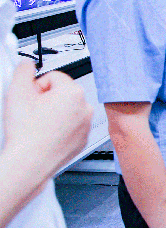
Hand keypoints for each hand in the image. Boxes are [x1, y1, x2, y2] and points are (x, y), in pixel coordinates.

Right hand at [3, 61, 92, 177]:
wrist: (29, 162)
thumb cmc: (26, 133)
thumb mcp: (17, 91)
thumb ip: (23, 70)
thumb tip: (27, 64)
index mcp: (73, 92)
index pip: (53, 77)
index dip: (37, 86)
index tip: (31, 97)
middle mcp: (85, 107)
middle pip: (61, 92)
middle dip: (46, 99)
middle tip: (32, 111)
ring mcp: (86, 125)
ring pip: (66, 109)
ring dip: (53, 113)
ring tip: (37, 124)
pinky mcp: (82, 139)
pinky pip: (70, 126)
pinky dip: (59, 128)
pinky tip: (45, 134)